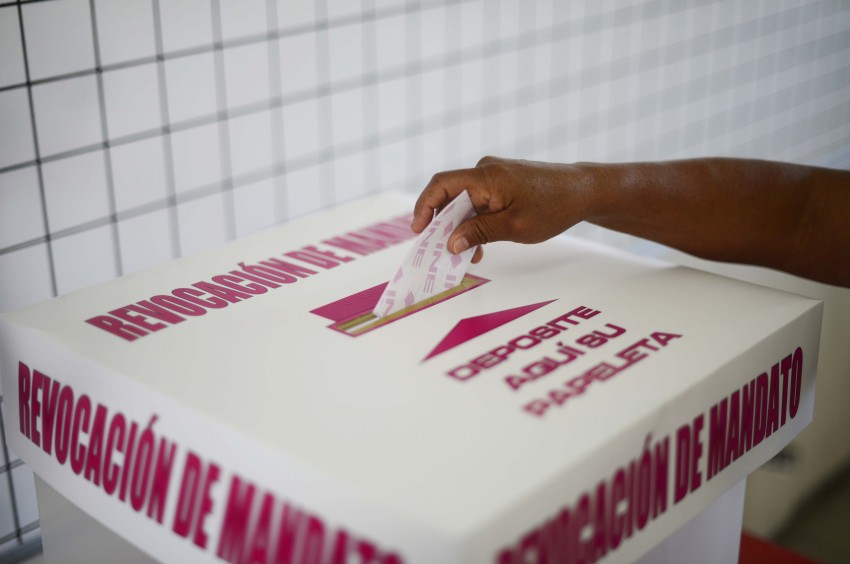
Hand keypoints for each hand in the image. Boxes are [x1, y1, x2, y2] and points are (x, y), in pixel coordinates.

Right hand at [412, 156, 592, 261]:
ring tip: (466, 255)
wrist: (584, 191)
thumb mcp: (514, 227)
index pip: (441, 185)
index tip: (418, 231)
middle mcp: (486, 171)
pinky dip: (475, 221)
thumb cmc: (553, 206)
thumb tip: (450, 243)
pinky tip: (480, 245)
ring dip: (462, 227)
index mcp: (486, 176)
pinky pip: (479, 201)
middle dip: (443, 224)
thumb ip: (479, 233)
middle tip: (438, 251)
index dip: (424, 207)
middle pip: (451, 196)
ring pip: (466, 202)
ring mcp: (495, 176)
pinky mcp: (503, 183)